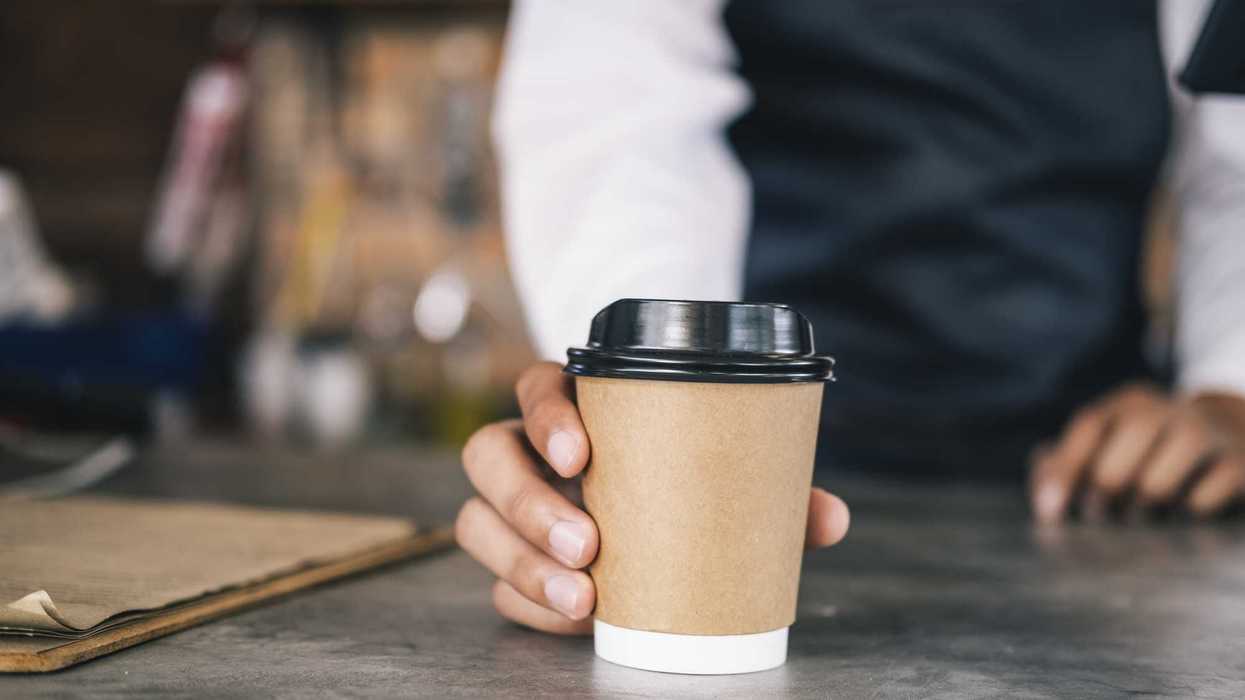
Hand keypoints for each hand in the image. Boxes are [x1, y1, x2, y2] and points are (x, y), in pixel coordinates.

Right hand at [455, 361, 850, 633]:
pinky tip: (571, 620)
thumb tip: (830, 518)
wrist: (649, 517)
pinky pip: (494, 584)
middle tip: (589, 544)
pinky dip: (529, 605)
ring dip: (522, 562)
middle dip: (530, 503)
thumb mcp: (721, 475)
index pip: (536, 386)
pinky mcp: (509, 561)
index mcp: (576, 408)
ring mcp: (511, 507)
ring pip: (476, 521)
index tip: (580, 453)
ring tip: (581, 599)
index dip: (547, 414)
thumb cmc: (681, 478)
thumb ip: (769, 491)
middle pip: (489, 455)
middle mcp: (529, 451)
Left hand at [1030, 383, 1244, 522]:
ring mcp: (1206, 434)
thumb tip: (1044, 499)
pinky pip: (1199, 502)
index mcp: (1129, 403)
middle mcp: (1167, 410)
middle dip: (1103, 496)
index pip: (1088, 426)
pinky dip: (1184, 515)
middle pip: (1117, 462)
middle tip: (1102, 515)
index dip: (1064, 471)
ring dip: (1141, 512)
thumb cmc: (1150, 453)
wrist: (1235, 436)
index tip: (1049, 513)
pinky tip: (1186, 511)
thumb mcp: (1109, 446)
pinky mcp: (1239, 464)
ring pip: (1155, 487)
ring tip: (1143, 516)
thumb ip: (1065, 465)